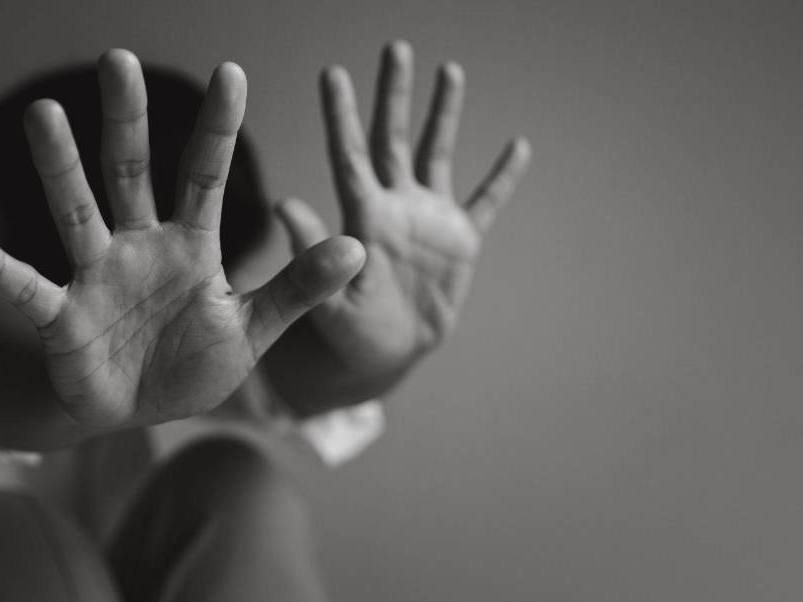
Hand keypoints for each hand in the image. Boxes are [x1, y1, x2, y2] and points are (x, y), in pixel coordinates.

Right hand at [0, 50, 364, 429]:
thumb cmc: (194, 362)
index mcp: (192, 246)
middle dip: (128, 120)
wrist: (138, 412)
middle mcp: (140, 246)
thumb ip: (298, 288)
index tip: (232, 72)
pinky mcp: (61, 314)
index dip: (220, 128)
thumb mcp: (254, 328)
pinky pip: (23, 284)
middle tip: (119, 59)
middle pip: (133, 173)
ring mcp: (96, 275)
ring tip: (44, 114)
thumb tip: (358, 246)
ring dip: (60, 168)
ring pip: (77, 211)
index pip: (208, 176)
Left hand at [266, 41, 530, 413]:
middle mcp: (393, 205)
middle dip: (394, 94)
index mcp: (362, 218)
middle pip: (392, 139)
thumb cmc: (349, 332)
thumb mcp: (329, 300)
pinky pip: (485, 202)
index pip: (349, 156)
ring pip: (435, 155)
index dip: (342, 115)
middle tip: (395, 47)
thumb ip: (311, 255)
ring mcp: (428, 219)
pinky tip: (519, 146)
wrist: (384, 353)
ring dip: (443, 115)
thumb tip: (284, 206)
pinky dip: (503, 176)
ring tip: (449, 70)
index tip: (332, 72)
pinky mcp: (460, 240)